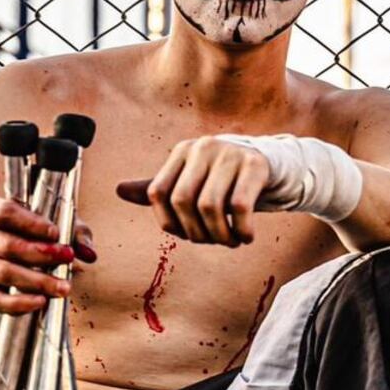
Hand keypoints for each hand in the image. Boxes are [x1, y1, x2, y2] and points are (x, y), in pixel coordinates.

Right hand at [0, 197, 93, 316]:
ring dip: (37, 281)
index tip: (56, 233)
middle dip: (41, 254)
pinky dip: (20, 303)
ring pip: (4, 273)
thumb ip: (73, 232)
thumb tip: (89, 253)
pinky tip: (42, 301)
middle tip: (67, 258)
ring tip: (63, 287)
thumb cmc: (26, 234)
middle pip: (7, 245)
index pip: (5, 212)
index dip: (31, 223)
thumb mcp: (50, 224)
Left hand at [118, 137, 270, 245]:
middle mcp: (203, 147)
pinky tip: (246, 236)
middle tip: (213, 242)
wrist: (271, 165)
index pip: (158, 192)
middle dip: (196, 232)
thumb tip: (118, 190)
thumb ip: (160, 189)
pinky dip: (241, 230)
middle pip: (183, 201)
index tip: (188, 236)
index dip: (169, 223)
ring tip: (231, 242)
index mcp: (183, 151)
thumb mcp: (191, 180)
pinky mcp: (255, 165)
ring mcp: (230, 153)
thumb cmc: (225, 179)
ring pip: (210, 206)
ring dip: (219, 235)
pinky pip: (240, 206)